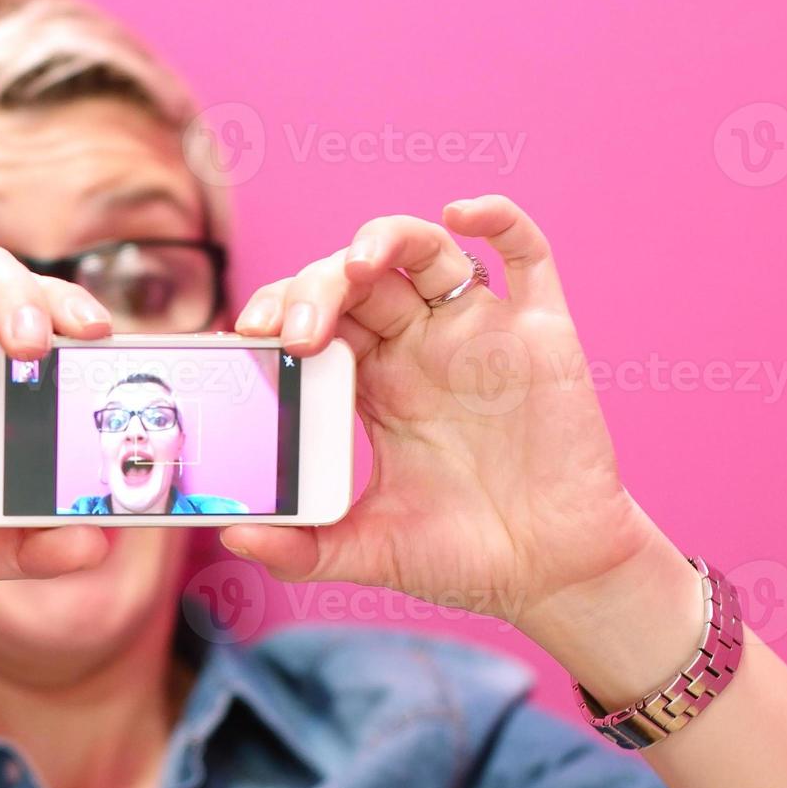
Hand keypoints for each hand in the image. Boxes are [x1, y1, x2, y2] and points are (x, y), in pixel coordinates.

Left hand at [219, 195, 689, 644]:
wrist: (554, 574)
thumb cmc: (463, 555)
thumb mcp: (369, 551)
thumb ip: (302, 547)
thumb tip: (232, 533)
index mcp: (370, 382)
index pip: (311, 318)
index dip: (278, 312)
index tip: (249, 337)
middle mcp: (418, 345)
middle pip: (356, 281)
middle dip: (315, 290)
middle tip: (294, 332)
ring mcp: (478, 332)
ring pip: (424, 251)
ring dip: (384, 241)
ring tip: (354, 267)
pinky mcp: (541, 334)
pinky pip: (525, 254)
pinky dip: (498, 219)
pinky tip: (462, 213)